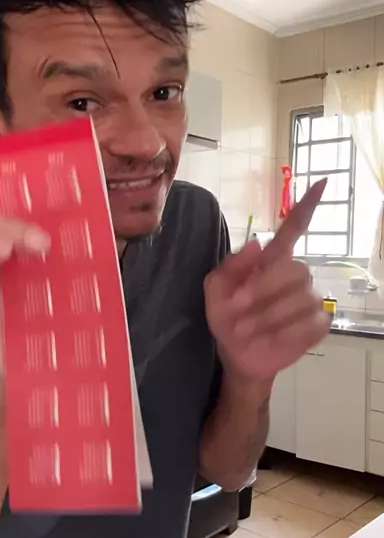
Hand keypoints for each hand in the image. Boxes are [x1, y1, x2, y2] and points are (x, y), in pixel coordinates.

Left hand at [205, 180, 329, 382]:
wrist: (236, 354)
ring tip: (247, 331)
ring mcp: (310, 299)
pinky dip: (284, 335)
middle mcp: (295, 274)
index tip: (322, 183)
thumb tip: (257, 242)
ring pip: (301, 300)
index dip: (307, 207)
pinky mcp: (317, 324)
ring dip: (267, 318)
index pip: (293, 228)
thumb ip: (230, 266)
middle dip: (262, 290)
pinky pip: (310, 324)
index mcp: (270, 260)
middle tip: (237, 308)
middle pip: (295, 270)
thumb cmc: (227, 318)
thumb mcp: (215, 291)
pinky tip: (269, 340)